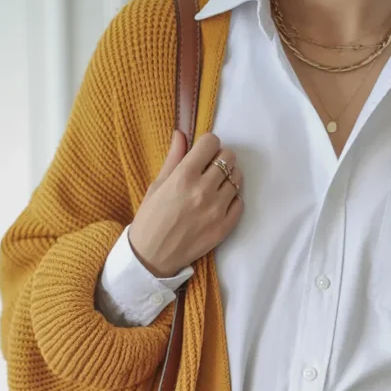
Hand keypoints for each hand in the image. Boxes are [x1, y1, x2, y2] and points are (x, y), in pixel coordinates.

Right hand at [129, 131, 243, 278]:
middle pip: (228, 158)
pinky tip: (220, 203)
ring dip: (228, 178)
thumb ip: (173, 158)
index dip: (208, 144)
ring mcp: (216, 210)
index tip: (203, 152)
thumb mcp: (157, 184)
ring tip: (216, 186)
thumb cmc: (151, 218)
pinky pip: (240, 203)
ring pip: (237, 179)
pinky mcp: (224, 227)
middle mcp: (203, 190)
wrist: (152, 256)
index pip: (211, 143)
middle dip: (220, 158)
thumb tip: (181, 134)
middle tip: (210, 168)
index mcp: (184, 175)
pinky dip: (233, 200)